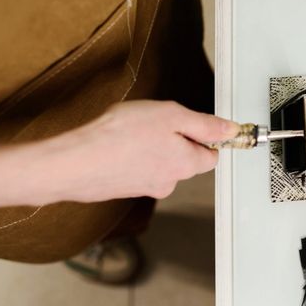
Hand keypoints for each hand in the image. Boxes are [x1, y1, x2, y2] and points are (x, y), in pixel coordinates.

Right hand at [48, 101, 234, 201]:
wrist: (74, 162)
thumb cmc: (121, 136)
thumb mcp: (172, 116)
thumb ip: (205, 124)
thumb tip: (231, 130)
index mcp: (187, 165)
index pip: (212, 155)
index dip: (204, 135)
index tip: (189, 121)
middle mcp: (169, 182)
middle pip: (185, 159)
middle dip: (174, 139)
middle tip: (152, 121)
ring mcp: (144, 188)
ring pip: (158, 163)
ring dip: (149, 146)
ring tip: (129, 131)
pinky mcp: (122, 189)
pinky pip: (135, 168)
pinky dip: (129, 155)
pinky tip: (114, 143)